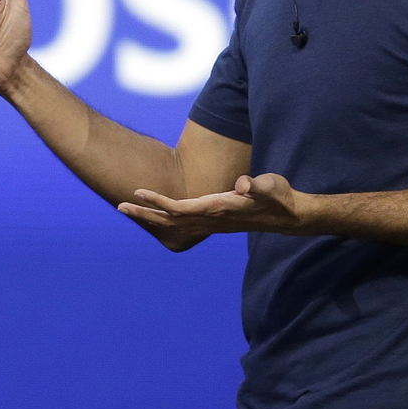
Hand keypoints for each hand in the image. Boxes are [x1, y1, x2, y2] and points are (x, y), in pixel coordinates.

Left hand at [117, 173, 312, 236]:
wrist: (288, 216)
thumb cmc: (278, 197)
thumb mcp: (271, 186)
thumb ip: (258, 185)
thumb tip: (245, 185)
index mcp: (218, 209)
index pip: (180, 208)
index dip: (159, 201)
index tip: (138, 192)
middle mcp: (210, 219)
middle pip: (169, 219)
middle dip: (144, 213)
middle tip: (118, 205)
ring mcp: (211, 222)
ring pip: (173, 223)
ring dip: (150, 217)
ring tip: (127, 209)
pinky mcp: (213, 221)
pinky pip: (182, 223)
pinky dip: (164, 218)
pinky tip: (153, 214)